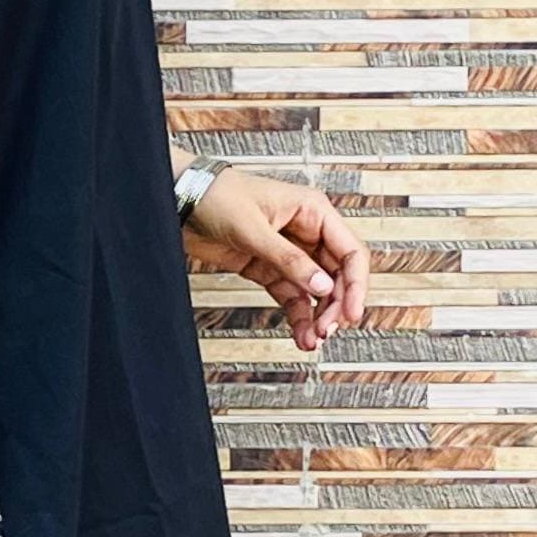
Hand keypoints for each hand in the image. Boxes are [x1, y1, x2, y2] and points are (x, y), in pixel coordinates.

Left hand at [184, 168, 369, 351]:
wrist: (179, 201)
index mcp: (312, 211)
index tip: (352, 313)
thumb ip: (289, 260)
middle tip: (326, 331)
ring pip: (316, 290)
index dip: (356, 284)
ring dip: (318, 316)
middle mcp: (306, 231)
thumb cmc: (217, 196)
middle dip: (335, 305)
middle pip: (337, 275)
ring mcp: (289, 252)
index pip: (350, 251)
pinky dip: (298, 317)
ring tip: (312, 340)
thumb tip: (322, 287)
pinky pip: (293, 296)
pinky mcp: (269, 268)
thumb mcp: (254, 229)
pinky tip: (301, 335)